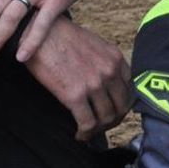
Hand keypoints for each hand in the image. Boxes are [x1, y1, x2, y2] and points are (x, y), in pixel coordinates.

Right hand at [24, 17, 130, 141]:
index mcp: (115, 58)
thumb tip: (107, 84)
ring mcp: (94, 84)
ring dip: (98, 129)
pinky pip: (87, 123)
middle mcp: (109, 71)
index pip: (130, 90)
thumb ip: (105, 62)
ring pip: (106, 118)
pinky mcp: (75, 95)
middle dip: (113, 120)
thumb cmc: (61, 37)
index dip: (122, 105)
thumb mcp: (94, 44)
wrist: (38, 32)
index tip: (113, 111)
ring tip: (89, 131)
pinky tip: (79, 135)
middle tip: (101, 125)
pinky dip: (85, 134)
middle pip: (121, 107)